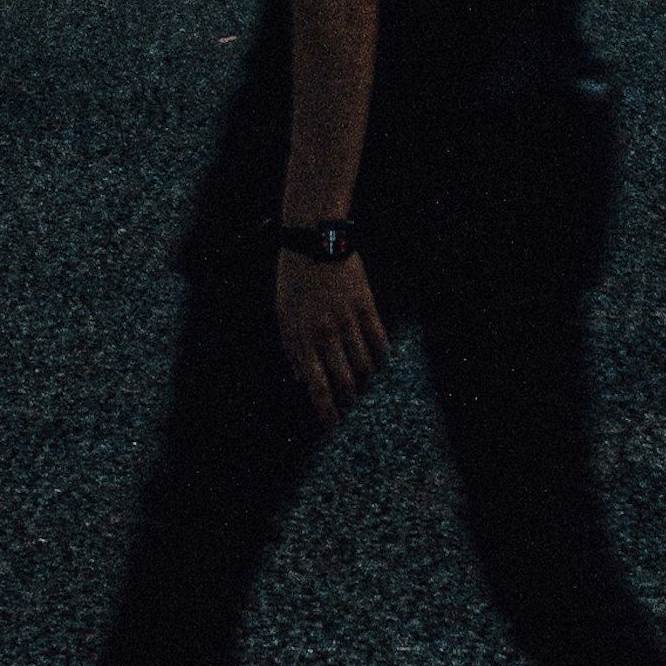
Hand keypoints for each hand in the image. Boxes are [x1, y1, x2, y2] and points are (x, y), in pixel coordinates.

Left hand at [274, 246, 388, 422]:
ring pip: (364, 365)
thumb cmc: (294, 280)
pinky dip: (382, 356)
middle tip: (350, 406)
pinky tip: (380, 361)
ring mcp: (348, 320)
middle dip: (348, 401)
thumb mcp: (283, 314)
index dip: (326, 411)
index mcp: (302, 338)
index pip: (317, 387)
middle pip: (344, 382)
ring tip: (364, 384)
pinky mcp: (365, 304)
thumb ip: (291, 349)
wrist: (314, 240)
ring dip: (366, 380)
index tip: (332, 426)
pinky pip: (379, 339)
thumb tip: (299, 379)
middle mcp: (326, 334)